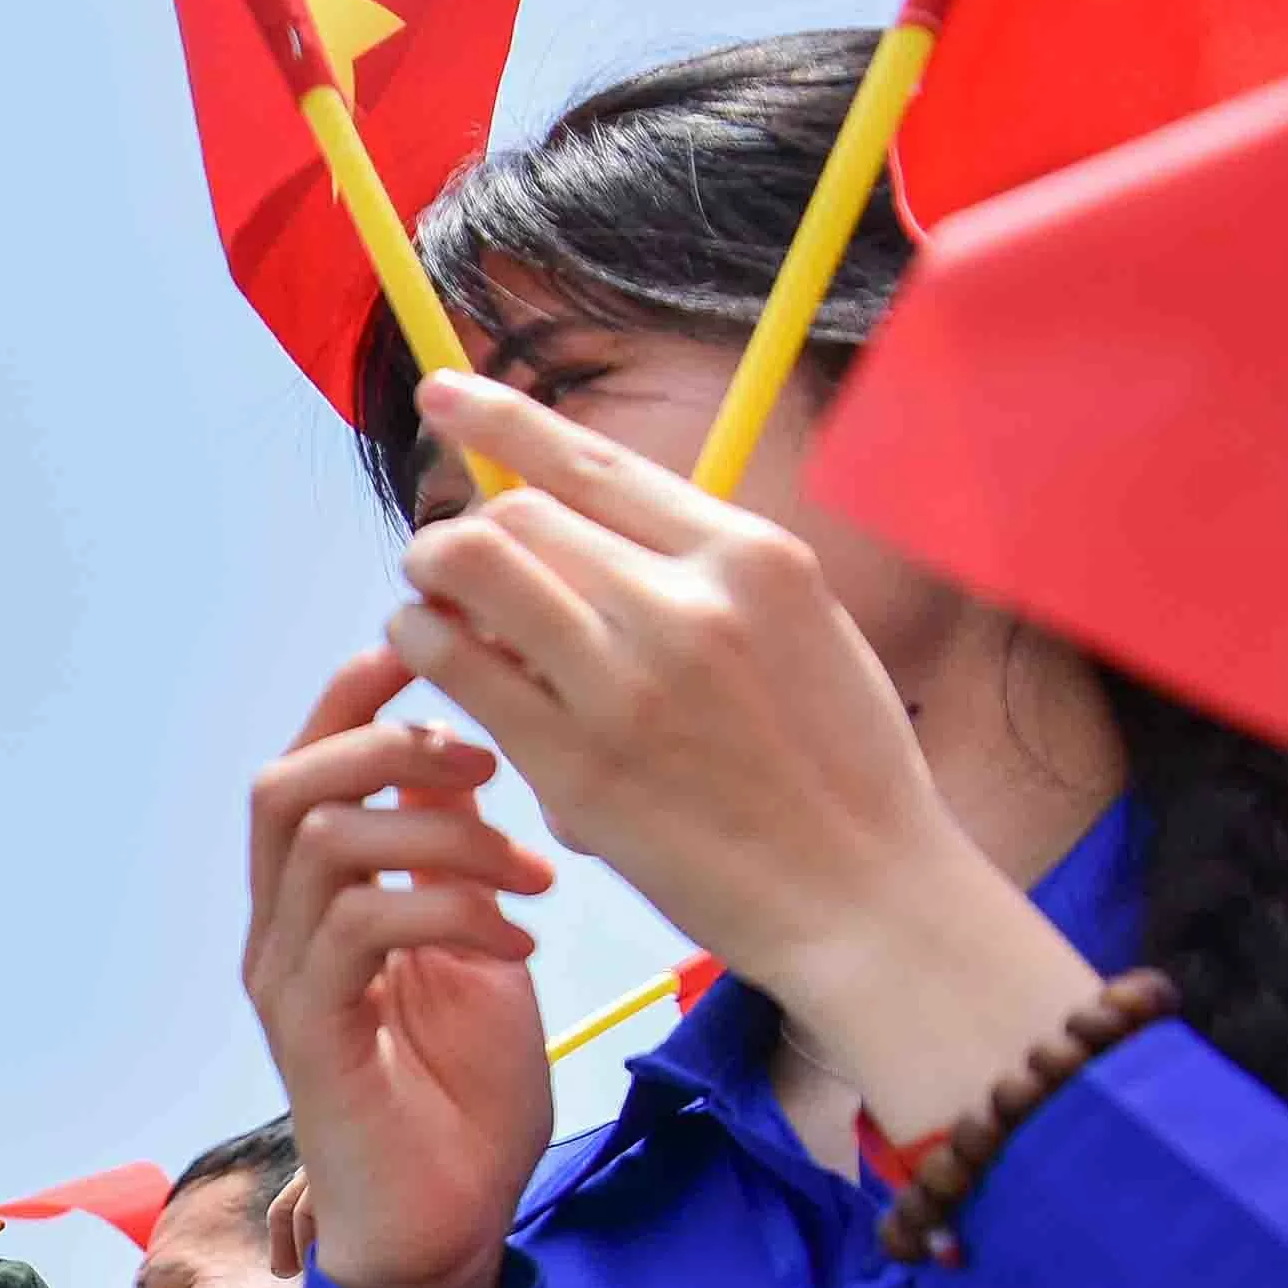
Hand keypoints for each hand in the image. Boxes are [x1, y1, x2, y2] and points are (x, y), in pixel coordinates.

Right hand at [243, 652, 556, 1287]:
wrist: (446, 1230)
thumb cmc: (465, 1097)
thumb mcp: (479, 945)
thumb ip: (456, 857)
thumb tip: (473, 751)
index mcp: (316, 900)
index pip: (308, 762)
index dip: (361, 695)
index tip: (446, 655)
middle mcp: (281, 931)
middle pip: (286, 784)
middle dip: (388, 745)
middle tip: (492, 765)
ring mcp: (289, 982)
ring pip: (322, 842)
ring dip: (440, 834)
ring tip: (531, 873)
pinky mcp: (313, 1035)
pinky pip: (358, 929)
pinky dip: (448, 910)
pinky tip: (518, 943)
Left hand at [395, 373, 1101, 1131]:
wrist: (865, 896)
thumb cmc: (834, 769)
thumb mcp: (803, 630)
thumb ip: (701, 570)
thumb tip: (589, 525)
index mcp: (751, 558)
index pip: (594, 463)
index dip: (501, 419)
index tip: (441, 390)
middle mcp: (688, 604)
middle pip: (519, 514)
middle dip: (467, 530)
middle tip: (452, 565)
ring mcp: (628, 684)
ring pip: (473, 570)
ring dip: (430, 578)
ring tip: (430, 605)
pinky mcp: (577, 763)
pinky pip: (456, 665)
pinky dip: (422, 643)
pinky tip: (427, 654)